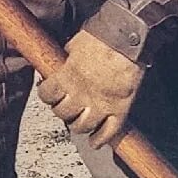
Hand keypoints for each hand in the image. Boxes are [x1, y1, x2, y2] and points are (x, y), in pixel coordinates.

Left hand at [37, 28, 143, 147]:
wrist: (130, 35)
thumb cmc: (103, 35)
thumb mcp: (74, 43)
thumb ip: (65, 59)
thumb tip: (58, 66)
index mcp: (67, 76)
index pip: (47, 95)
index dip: (47, 94)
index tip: (50, 93)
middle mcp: (81, 94)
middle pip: (63, 113)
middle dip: (62, 110)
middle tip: (66, 106)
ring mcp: (101, 104)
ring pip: (82, 126)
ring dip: (78, 125)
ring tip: (80, 121)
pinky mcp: (121, 108)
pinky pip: (109, 132)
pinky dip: (101, 140)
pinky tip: (95, 142)